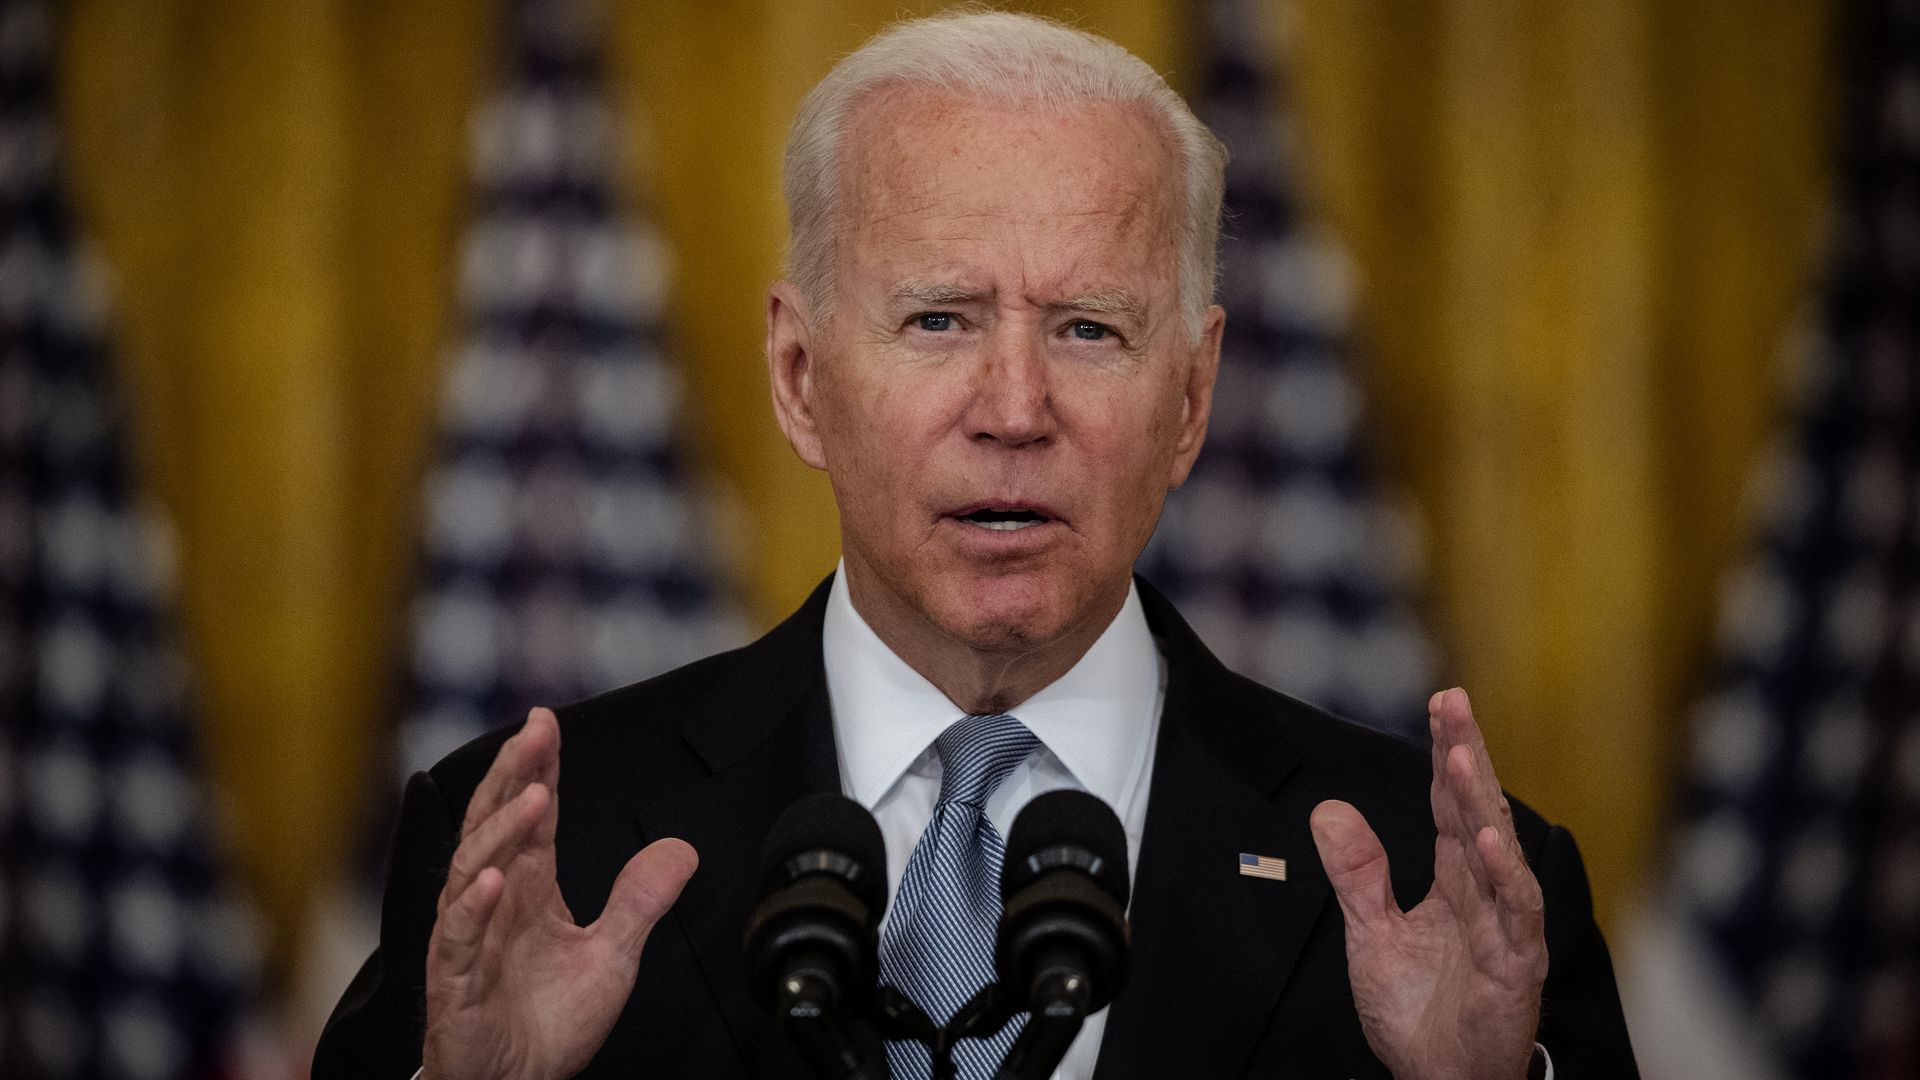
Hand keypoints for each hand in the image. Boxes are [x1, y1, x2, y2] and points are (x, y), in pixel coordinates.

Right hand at [423, 707, 698, 1079]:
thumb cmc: (547, 1024)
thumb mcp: (611, 956)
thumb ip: (639, 900)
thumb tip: (680, 849)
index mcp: (527, 890)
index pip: (529, 816)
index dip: (537, 769)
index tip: (547, 723)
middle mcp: (493, 905)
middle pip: (494, 825)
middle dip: (512, 776)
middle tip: (533, 733)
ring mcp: (468, 940)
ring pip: (472, 871)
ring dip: (500, 832)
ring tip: (529, 797)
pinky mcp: (454, 983)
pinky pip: (456, 939)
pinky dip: (472, 909)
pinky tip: (492, 881)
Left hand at [1308, 688, 1546, 1079]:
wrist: (1437, 1079)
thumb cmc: (1417, 1014)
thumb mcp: (1371, 933)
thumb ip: (1356, 873)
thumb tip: (1328, 810)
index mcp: (1454, 881)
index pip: (1450, 804)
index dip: (1446, 753)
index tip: (1442, 702)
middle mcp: (1484, 892)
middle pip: (1476, 809)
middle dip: (1466, 754)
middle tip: (1453, 701)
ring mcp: (1505, 925)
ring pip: (1496, 849)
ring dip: (1480, 801)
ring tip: (1462, 755)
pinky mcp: (1516, 962)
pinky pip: (1515, 909)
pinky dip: (1504, 872)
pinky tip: (1484, 837)